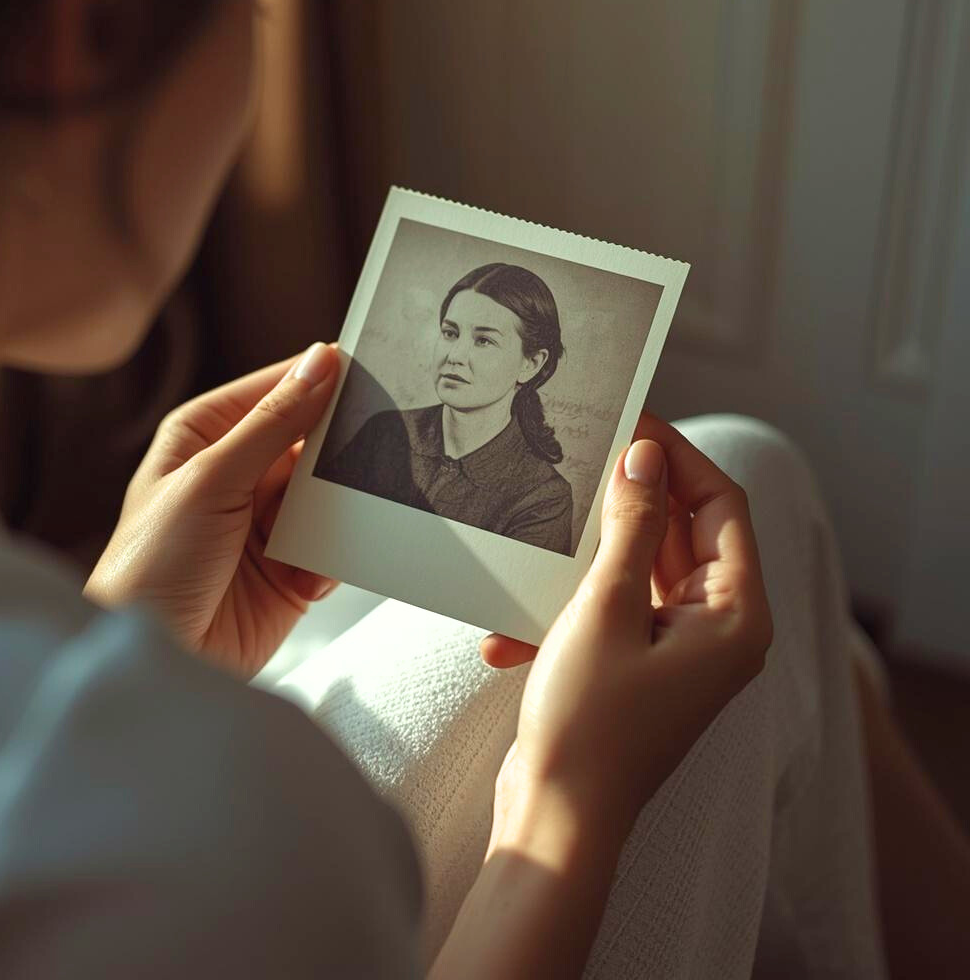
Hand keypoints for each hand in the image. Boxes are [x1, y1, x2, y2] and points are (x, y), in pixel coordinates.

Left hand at [84, 343, 340, 679]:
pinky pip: (332, 545)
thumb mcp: (211, 481)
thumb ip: (272, 423)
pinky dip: (329, 559)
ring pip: (327, 492)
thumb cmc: (151, 566)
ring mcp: (264, 521)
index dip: (321, 378)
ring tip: (335, 523)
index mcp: (206, 434)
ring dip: (336, 509)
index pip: (276, 389)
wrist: (155, 663)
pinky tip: (307, 578)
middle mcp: (236, 472)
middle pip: (309, 440)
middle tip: (375, 446)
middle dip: (337, 450)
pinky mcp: (289, 568)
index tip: (372, 367)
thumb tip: (322, 362)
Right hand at [485, 412, 773, 842]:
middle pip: (683, 532)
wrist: (554, 822)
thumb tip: (646, 454)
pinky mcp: (637, 666)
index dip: (678, 455)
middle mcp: (717, 631)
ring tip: (541, 530)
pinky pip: (610, 609)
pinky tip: (507, 631)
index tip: (629, 419)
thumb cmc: (589, 723)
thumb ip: (632, 527)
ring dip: (588, 554)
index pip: (721, 505)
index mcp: (734, 616)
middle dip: (630, 496)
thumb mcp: (605, 609)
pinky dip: (565, 608)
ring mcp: (678, 651)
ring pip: (639, 568)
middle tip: (582, 453)